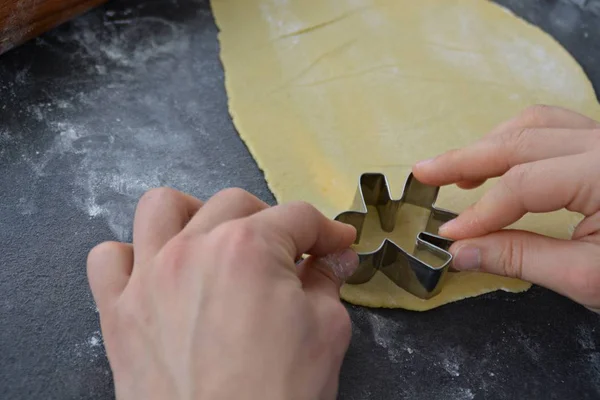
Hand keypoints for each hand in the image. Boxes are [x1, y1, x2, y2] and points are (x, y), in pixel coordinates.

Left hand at [87, 188, 357, 399]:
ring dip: (193, 215)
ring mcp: (148, 277)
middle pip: (235, 202)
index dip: (325, 230)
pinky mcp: (119, 311)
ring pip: (161, 208)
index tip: (336, 245)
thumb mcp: (326, 332)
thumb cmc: (277, 396)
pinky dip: (131, 256)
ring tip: (215, 241)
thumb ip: (327, 282)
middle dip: (272, 222)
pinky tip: (157, 273)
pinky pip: (108, 259)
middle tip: (289, 254)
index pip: (297, 217)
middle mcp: (193, 250)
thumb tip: (333, 259)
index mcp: (248, 249)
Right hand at [413, 105, 599, 311]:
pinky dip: (516, 139)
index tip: (449, 235)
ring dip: (490, 144)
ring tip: (458, 171)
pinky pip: (552, 125)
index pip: (523, 185)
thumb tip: (458, 253)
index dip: (480, 212)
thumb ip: (519, 258)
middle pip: (521, 140)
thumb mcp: (587, 277)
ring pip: (535, 123)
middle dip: (466, 159)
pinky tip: (499, 158)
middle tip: (424, 172)